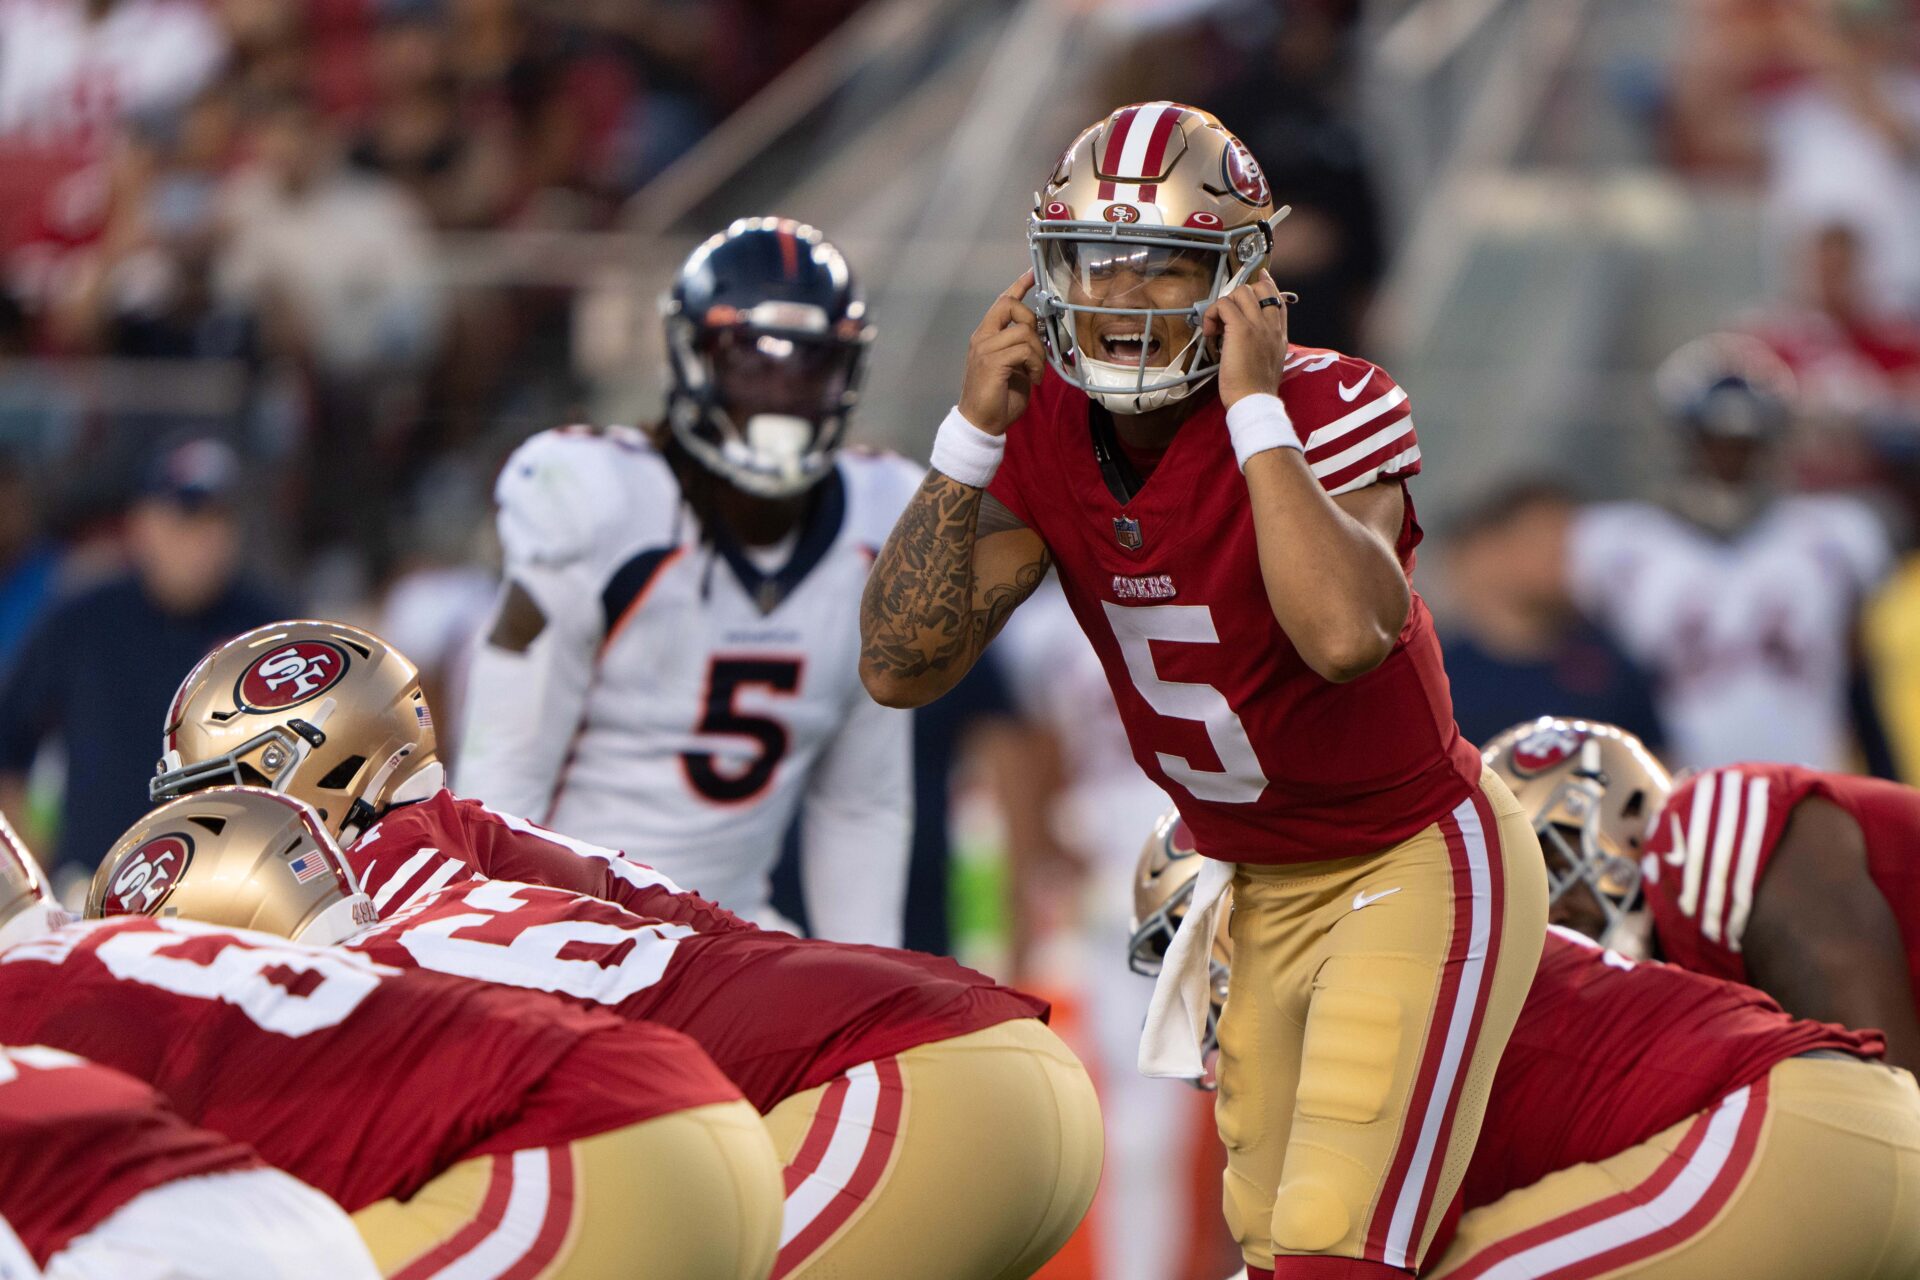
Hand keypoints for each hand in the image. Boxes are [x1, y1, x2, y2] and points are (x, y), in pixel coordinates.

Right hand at [958, 270, 1045, 435]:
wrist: (980, 423)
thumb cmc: (998, 398)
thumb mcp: (1014, 367)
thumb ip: (1022, 348)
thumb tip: (1040, 338)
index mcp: (986, 336)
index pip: (1002, 302)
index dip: (1018, 285)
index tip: (1032, 272)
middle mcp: (982, 337)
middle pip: (1010, 305)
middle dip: (1031, 319)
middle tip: (1038, 346)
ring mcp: (985, 348)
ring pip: (1023, 331)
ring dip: (1038, 352)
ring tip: (1037, 372)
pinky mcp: (992, 361)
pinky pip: (1024, 349)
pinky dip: (1036, 364)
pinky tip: (1034, 378)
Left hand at [1203, 272, 1288, 407]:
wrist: (1255, 401)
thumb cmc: (1257, 389)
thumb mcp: (1269, 363)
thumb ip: (1265, 345)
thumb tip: (1251, 339)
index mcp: (1279, 334)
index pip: (1277, 297)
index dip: (1266, 284)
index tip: (1259, 277)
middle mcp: (1271, 325)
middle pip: (1258, 288)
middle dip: (1237, 296)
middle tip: (1225, 315)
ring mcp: (1257, 325)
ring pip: (1240, 292)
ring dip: (1224, 304)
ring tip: (1217, 326)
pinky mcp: (1240, 329)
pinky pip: (1223, 304)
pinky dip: (1212, 314)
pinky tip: (1210, 332)